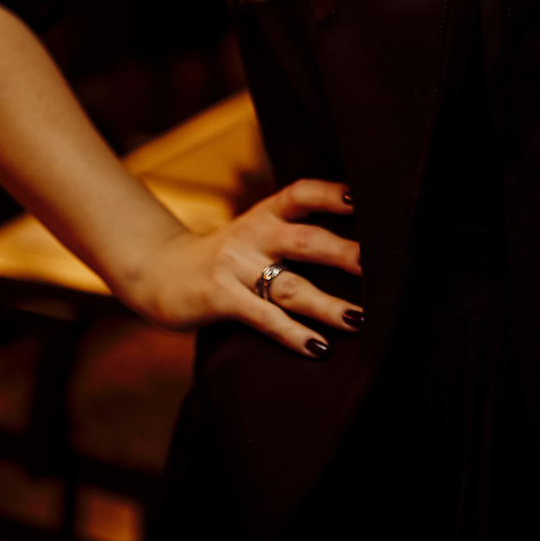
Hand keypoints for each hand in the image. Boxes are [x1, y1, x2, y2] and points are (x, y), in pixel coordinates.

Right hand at [124, 179, 362, 358]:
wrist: (159, 272)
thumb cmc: (225, 257)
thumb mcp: (255, 233)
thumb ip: (292, 233)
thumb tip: (358, 246)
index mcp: (265, 214)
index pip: (301, 193)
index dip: (331, 193)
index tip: (363, 198)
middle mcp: (252, 235)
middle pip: (306, 241)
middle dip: (345, 253)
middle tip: (379, 267)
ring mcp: (235, 267)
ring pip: (290, 286)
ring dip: (327, 305)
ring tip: (359, 319)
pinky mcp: (220, 298)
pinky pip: (263, 318)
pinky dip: (293, 334)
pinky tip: (318, 347)